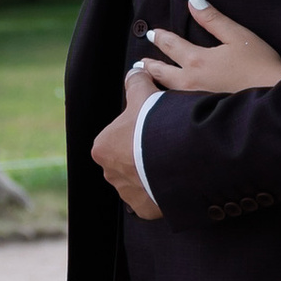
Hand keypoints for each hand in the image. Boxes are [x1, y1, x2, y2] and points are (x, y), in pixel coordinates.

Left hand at [90, 67, 161, 220]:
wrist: (178, 158)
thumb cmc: (156, 124)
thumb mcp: (145, 95)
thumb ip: (136, 82)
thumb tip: (134, 71)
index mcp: (102, 147)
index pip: (118, 136)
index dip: (137, 129)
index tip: (153, 126)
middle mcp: (109, 173)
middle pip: (127, 160)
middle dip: (143, 154)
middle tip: (165, 143)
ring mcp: (127, 194)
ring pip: (140, 180)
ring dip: (152, 173)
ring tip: (173, 161)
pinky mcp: (145, 209)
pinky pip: (152, 198)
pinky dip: (162, 191)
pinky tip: (174, 178)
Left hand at [136, 0, 280, 99]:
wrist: (273, 99)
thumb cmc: (260, 65)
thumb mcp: (237, 36)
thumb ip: (212, 18)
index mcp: (197, 60)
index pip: (170, 45)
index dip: (161, 37)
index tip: (153, 33)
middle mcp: (190, 82)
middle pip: (162, 72)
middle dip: (149, 65)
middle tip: (139, 63)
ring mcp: (195, 102)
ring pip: (166, 92)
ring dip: (155, 84)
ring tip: (149, 82)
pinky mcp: (203, 114)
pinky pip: (177, 107)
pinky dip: (167, 102)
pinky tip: (169, 104)